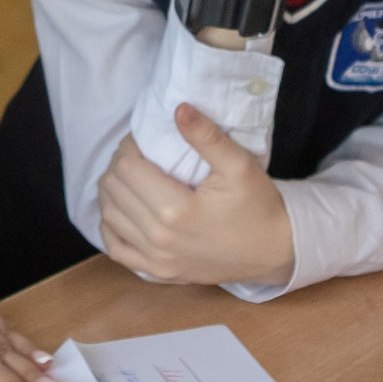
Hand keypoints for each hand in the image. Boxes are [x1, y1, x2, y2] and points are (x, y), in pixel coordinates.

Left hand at [97, 108, 293, 288]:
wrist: (273, 251)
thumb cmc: (257, 206)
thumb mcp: (239, 166)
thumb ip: (207, 137)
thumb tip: (179, 109)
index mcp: (176, 211)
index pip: (127, 168)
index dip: (128, 146)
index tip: (143, 139)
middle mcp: (159, 238)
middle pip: (113, 190)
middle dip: (118, 164)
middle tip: (137, 153)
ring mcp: (156, 260)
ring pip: (109, 217)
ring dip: (112, 191)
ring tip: (131, 176)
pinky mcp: (157, 272)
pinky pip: (116, 249)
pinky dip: (110, 226)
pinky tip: (123, 209)